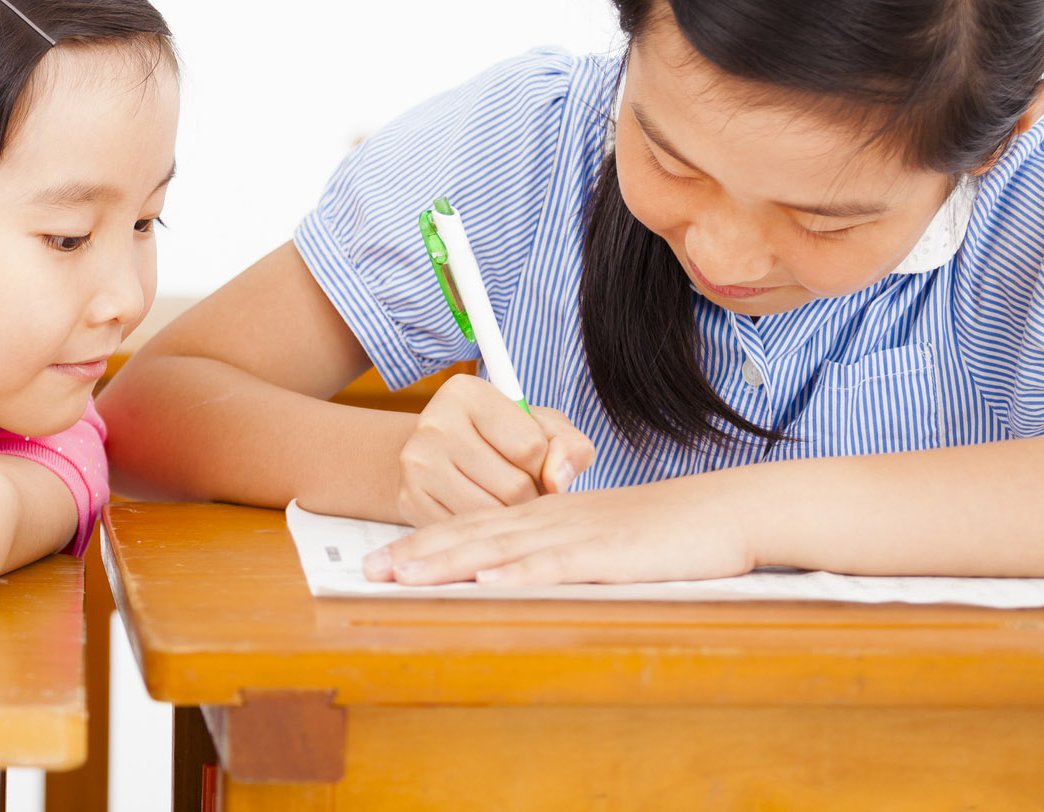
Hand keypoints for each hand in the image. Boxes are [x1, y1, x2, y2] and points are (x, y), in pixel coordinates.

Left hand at [363, 476, 755, 585]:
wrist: (725, 512)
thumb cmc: (664, 530)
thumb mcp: (597, 536)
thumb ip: (555, 550)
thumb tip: (512, 574)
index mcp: (544, 516)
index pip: (471, 527)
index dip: (421, 543)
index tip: (379, 560)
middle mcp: (550, 520)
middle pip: (471, 535)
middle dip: (415, 554)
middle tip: (367, 570)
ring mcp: (578, 535)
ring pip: (501, 548)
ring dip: (449, 562)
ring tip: (404, 574)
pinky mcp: (610, 554)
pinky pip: (557, 563)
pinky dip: (520, 573)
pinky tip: (487, 581)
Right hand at [395, 374, 594, 525]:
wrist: (440, 452)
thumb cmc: (501, 438)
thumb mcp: (542, 428)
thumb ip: (569, 445)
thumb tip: (557, 481)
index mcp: (467, 394)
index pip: (531, 447)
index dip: (544, 464)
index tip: (532, 461)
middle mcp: (434, 424)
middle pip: (514, 486)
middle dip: (529, 495)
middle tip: (520, 485)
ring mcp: (416, 465)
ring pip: (491, 514)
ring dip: (508, 515)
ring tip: (502, 498)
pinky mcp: (409, 501)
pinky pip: (467, 533)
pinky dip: (482, 530)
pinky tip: (479, 509)